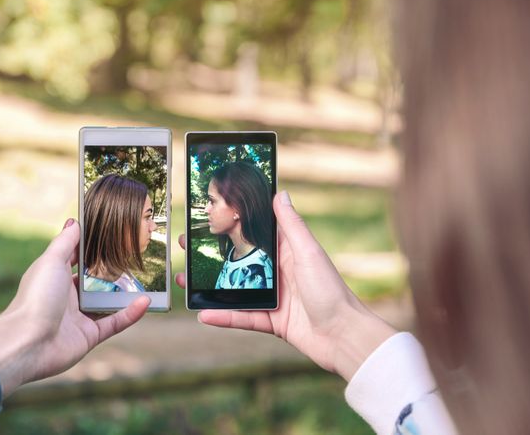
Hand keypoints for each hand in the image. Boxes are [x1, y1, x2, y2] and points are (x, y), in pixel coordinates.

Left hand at [0, 219, 148, 422]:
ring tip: (146, 280)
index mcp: (54, 277)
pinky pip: (114, 323)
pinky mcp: (89, 336)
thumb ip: (65, 242)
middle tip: (136, 256)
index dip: (91, 248)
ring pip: (106, 303)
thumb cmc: (36, 297)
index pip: (75, 259)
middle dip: (112, 271)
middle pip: (93, 282)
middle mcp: (66, 297)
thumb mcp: (51, 261)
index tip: (112, 235)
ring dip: (125, 293)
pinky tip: (146, 302)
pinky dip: (130, 314)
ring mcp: (78, 317)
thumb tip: (74, 221)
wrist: (28, 343)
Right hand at [175, 191, 395, 381]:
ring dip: (209, 287)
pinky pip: (242, 317)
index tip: (208, 216)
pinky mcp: (271, 321)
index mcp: (287, 253)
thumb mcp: (308, 252)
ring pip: (234, 290)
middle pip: (237, 261)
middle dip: (211, 255)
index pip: (254, 234)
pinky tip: (203, 315)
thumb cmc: (331, 290)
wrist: (344, 336)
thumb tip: (280, 193)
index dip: (232, 225)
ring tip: (184, 281)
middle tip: (187, 246)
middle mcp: (277, 273)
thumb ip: (291, 225)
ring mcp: (273, 298)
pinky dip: (223, 317)